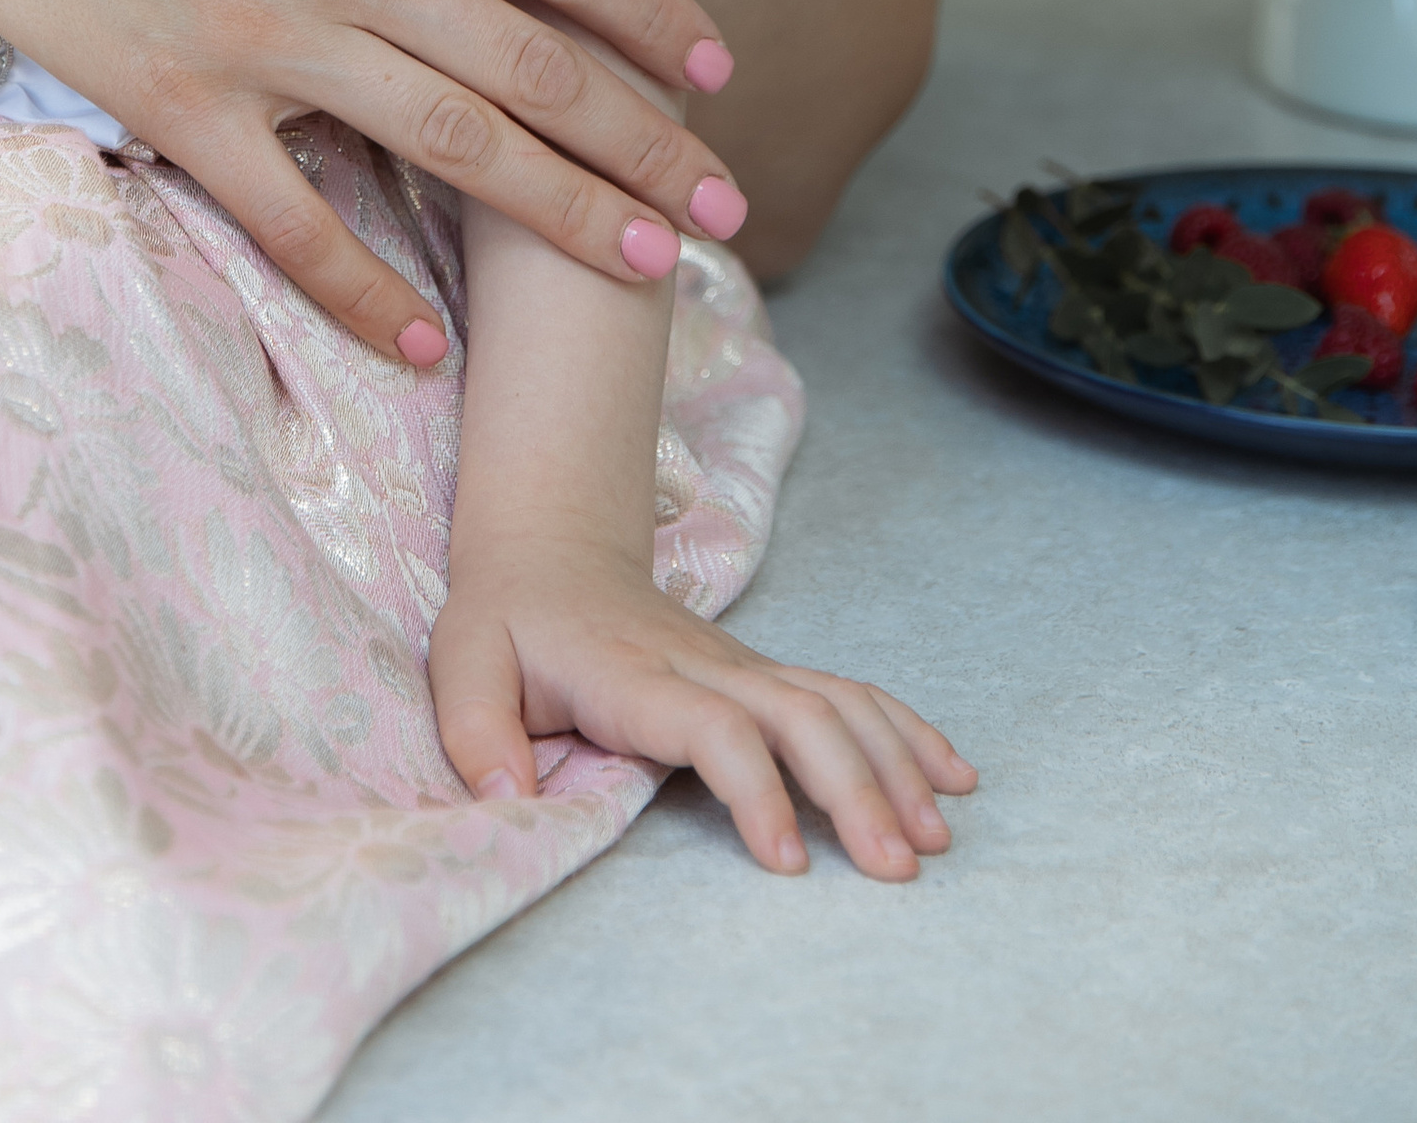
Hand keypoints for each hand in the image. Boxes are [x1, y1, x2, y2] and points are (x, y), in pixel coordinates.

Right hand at [0, 0, 743, 366]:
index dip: (649, 9)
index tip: (714, 64)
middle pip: (535, 69)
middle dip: (649, 145)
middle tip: (728, 209)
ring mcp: (266, 39)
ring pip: (455, 151)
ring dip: (567, 218)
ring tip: (651, 274)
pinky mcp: (180, 106)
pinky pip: (295, 220)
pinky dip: (366, 291)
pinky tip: (425, 342)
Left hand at [431, 527, 974, 881]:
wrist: (550, 549)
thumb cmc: (508, 620)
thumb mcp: (463, 663)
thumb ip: (476, 730)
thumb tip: (505, 794)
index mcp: (635, 673)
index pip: (714, 725)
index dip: (756, 787)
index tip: (788, 860)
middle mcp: (704, 664)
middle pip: (799, 715)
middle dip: (856, 788)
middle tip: (898, 868)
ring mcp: (743, 664)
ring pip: (837, 702)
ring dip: (894, 764)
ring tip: (936, 837)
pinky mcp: (764, 674)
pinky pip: (848, 694)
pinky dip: (906, 730)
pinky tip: (953, 774)